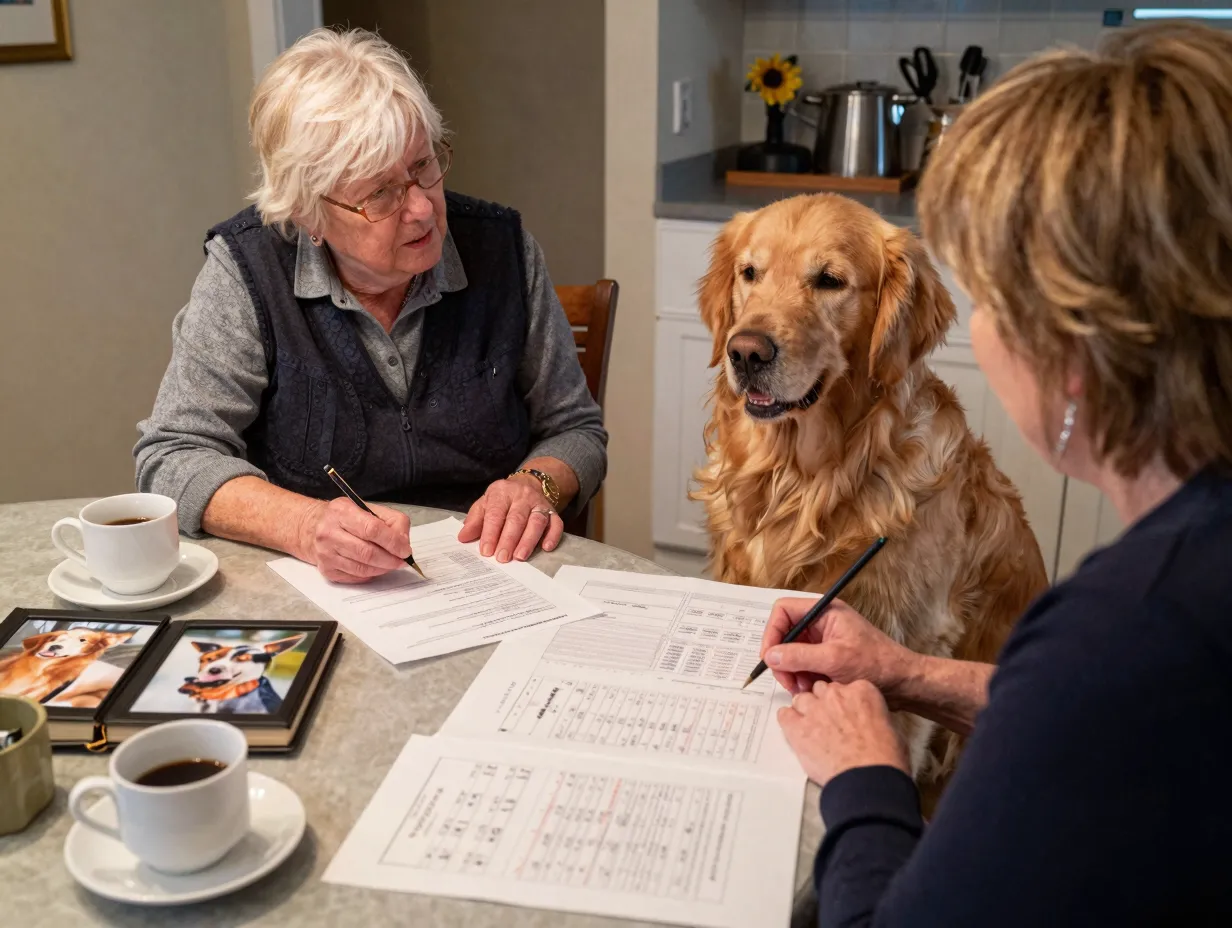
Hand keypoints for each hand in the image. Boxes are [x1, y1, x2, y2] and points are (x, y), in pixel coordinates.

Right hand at [299, 497, 410, 582]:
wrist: (314, 527)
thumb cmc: (348, 518)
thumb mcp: (371, 509)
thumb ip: (393, 522)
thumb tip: (403, 544)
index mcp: (342, 511)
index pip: (372, 529)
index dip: (393, 542)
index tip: (405, 550)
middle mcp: (329, 532)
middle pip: (367, 552)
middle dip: (390, 560)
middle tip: (401, 561)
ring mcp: (325, 553)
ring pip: (362, 568)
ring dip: (382, 568)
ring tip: (391, 564)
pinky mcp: (326, 569)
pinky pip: (355, 577)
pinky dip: (370, 575)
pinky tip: (375, 567)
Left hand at [458, 476, 562, 561]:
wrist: (528, 484)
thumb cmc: (502, 500)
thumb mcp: (485, 504)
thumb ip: (475, 521)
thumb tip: (463, 538)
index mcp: (502, 492)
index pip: (496, 513)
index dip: (490, 533)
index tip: (486, 551)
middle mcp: (523, 496)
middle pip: (516, 519)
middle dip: (509, 540)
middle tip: (502, 558)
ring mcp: (540, 503)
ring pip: (536, 522)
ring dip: (528, 540)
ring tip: (519, 557)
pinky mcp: (553, 512)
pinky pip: (556, 524)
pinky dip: (552, 536)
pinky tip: (546, 548)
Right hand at [760, 597, 917, 699]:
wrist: (902, 683)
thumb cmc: (877, 664)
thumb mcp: (834, 659)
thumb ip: (799, 656)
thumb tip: (771, 656)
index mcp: (825, 610)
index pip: (783, 611)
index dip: (772, 633)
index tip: (769, 657)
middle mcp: (822, 621)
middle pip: (784, 634)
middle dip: (783, 658)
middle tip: (787, 680)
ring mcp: (824, 639)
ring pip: (792, 652)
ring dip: (792, 671)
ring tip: (803, 688)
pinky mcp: (826, 656)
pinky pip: (803, 664)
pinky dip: (802, 677)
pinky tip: (812, 688)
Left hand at [778, 680, 908, 786]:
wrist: (868, 779)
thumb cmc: (884, 759)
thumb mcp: (889, 727)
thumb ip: (872, 715)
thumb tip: (869, 721)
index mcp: (862, 691)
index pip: (845, 686)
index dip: (844, 701)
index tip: (845, 711)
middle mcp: (836, 695)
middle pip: (821, 689)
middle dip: (824, 704)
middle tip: (829, 722)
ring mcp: (814, 710)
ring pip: (801, 699)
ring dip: (805, 711)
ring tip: (811, 728)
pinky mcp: (798, 728)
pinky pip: (784, 715)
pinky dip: (788, 721)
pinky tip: (794, 730)